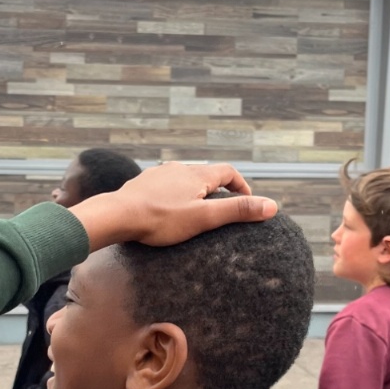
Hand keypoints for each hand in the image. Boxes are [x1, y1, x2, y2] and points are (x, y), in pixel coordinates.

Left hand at [70, 162, 276, 251]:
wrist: (117, 216)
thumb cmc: (161, 220)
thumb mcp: (204, 218)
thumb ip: (237, 211)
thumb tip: (272, 206)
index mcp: (197, 174)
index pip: (228, 172)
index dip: (241, 186)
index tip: (246, 202)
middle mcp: (178, 168)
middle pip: (206, 175)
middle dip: (218, 191)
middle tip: (223, 211)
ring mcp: (158, 175)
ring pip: (184, 180)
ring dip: (195, 193)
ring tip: (196, 213)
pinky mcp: (142, 185)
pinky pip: (165, 187)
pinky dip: (174, 197)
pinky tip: (167, 212)